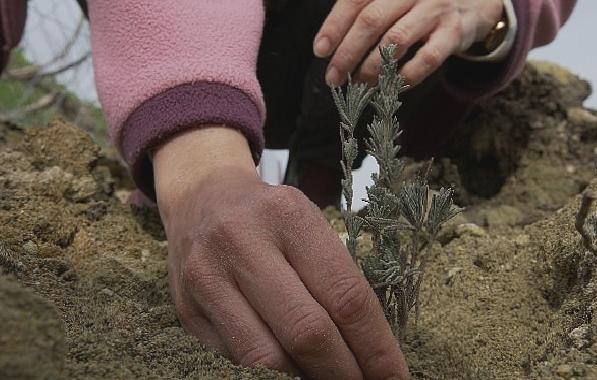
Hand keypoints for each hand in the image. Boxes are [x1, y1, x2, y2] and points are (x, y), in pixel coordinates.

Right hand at [153, 127, 408, 378]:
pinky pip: (237, 361)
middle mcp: (243, 242)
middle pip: (307, 332)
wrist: (202, 198)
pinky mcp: (187, 309)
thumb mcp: (308, 225)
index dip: (375, 348)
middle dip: (343, 373)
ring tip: (328, 379)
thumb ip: (335, 279)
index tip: (393, 377)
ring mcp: (208, 277)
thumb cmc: (270, 218)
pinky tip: (292, 371)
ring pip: (266, 358)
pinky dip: (272, 375)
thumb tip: (368, 352)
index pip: (345, 296)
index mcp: (289, 217)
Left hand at [314, 0, 503, 85]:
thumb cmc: (422, 1)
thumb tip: (328, 44)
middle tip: (334, 77)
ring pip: (395, 41)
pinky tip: (393, 86)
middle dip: (347, 53)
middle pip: (371, 20)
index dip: (334, 25)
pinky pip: (427, 59)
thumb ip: (366, 9)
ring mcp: (435, 9)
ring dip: (372, 68)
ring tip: (360, 84)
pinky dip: (406, 76)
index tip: (319, 51)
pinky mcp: (454, 32)